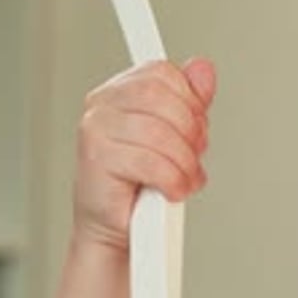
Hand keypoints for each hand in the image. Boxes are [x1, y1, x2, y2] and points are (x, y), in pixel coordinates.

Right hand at [74, 58, 215, 249]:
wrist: (120, 229)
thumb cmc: (141, 185)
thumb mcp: (174, 136)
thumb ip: (188, 101)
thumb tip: (202, 68)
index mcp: (117, 92)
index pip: (160, 73)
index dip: (189, 100)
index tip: (196, 128)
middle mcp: (101, 106)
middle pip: (160, 97)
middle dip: (189, 131)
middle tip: (193, 157)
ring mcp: (95, 131)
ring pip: (159, 132)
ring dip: (183, 163)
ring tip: (183, 179)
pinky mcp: (97, 160)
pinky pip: (151, 162)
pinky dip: (172, 181)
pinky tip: (171, 190)